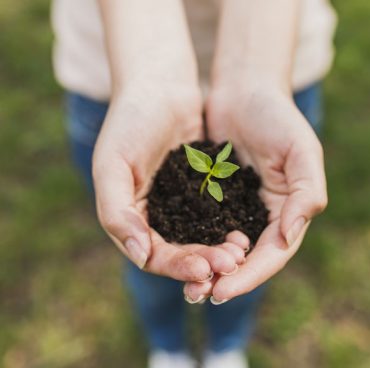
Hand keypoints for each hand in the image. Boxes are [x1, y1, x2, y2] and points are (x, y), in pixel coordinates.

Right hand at [92, 86, 245, 280]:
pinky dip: (227, 226)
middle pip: (180, 252)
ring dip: (218, 248)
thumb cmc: (129, 121)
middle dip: (204, 261)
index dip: (177, 265)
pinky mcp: (200, 190)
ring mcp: (178, 204)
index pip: (152, 255)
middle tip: (231, 263)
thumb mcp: (112, 165)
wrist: (159, 85)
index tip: (204, 269)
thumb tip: (140, 257)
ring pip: (200, 237)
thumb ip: (116, 212)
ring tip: (240, 252)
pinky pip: (214, 215)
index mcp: (129, 217)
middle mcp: (153, 216)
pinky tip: (245, 231)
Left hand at [184, 85, 326, 301]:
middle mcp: (262, 215)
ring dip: (205, 267)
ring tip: (184, 284)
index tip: (223, 289)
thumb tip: (289, 237)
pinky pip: (201, 225)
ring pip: (221, 247)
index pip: (273, 254)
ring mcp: (236, 207)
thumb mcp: (301, 150)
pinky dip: (191, 241)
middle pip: (246, 258)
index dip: (251, 274)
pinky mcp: (213, 197)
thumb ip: (306, 193)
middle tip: (198, 295)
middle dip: (224, 278)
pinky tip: (174, 252)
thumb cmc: (276, 116)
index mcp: (287, 210)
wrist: (244, 90)